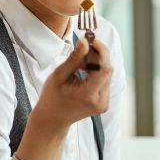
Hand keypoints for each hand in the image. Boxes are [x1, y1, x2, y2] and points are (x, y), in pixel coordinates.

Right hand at [15, 37, 111, 159]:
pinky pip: (104, 81)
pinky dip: (96, 73)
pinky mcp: (104, 102)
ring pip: (106, 75)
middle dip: (96, 57)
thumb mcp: (59, 76)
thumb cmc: (52, 99)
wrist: (52, 120)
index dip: (101, 51)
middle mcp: (101, 101)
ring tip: (79, 64)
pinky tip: (83, 72)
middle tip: (82, 50)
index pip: (104, 69)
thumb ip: (74, 59)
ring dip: (95, 64)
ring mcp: (104, 103)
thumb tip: (85, 41)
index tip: (93, 40)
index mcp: (89, 96)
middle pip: (107, 70)